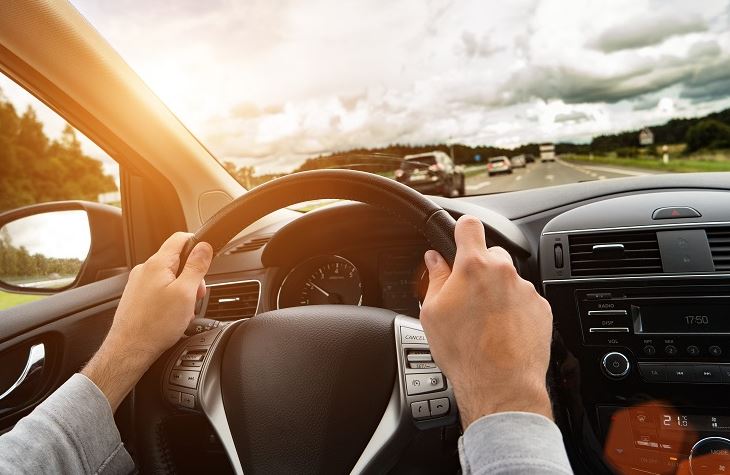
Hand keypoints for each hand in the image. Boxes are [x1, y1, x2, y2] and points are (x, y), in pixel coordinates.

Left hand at [82, 232, 212, 410]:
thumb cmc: (155, 325)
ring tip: (183, 311)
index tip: (206, 258)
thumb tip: (204, 246)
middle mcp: (144, 270)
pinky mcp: (136, 298)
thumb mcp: (186, 293)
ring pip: (169, 278)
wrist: (130, 350)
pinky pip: (159, 290)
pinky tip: (172, 316)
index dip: (197, 244)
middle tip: (196, 296)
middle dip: (192, 276)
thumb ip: (196, 266)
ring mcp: (138, 284)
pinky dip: (170, 299)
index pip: (180, 238)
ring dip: (182, 290)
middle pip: (177, 261)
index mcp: (157, 264)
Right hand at [419, 215, 553, 429]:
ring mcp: (526, 291)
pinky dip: (515, 310)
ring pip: (509, 280)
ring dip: (498, 292)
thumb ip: (434, 279)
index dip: (462, 229)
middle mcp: (504, 273)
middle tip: (467, 296)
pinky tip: (502, 332)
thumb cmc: (464, 352)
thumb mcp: (432, 313)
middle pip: (491, 255)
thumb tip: (434, 261)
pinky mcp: (541, 309)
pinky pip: (524, 300)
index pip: (470, 226)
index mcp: (473, 267)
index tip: (460, 236)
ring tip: (485, 322)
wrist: (500, 384)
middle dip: (479, 269)